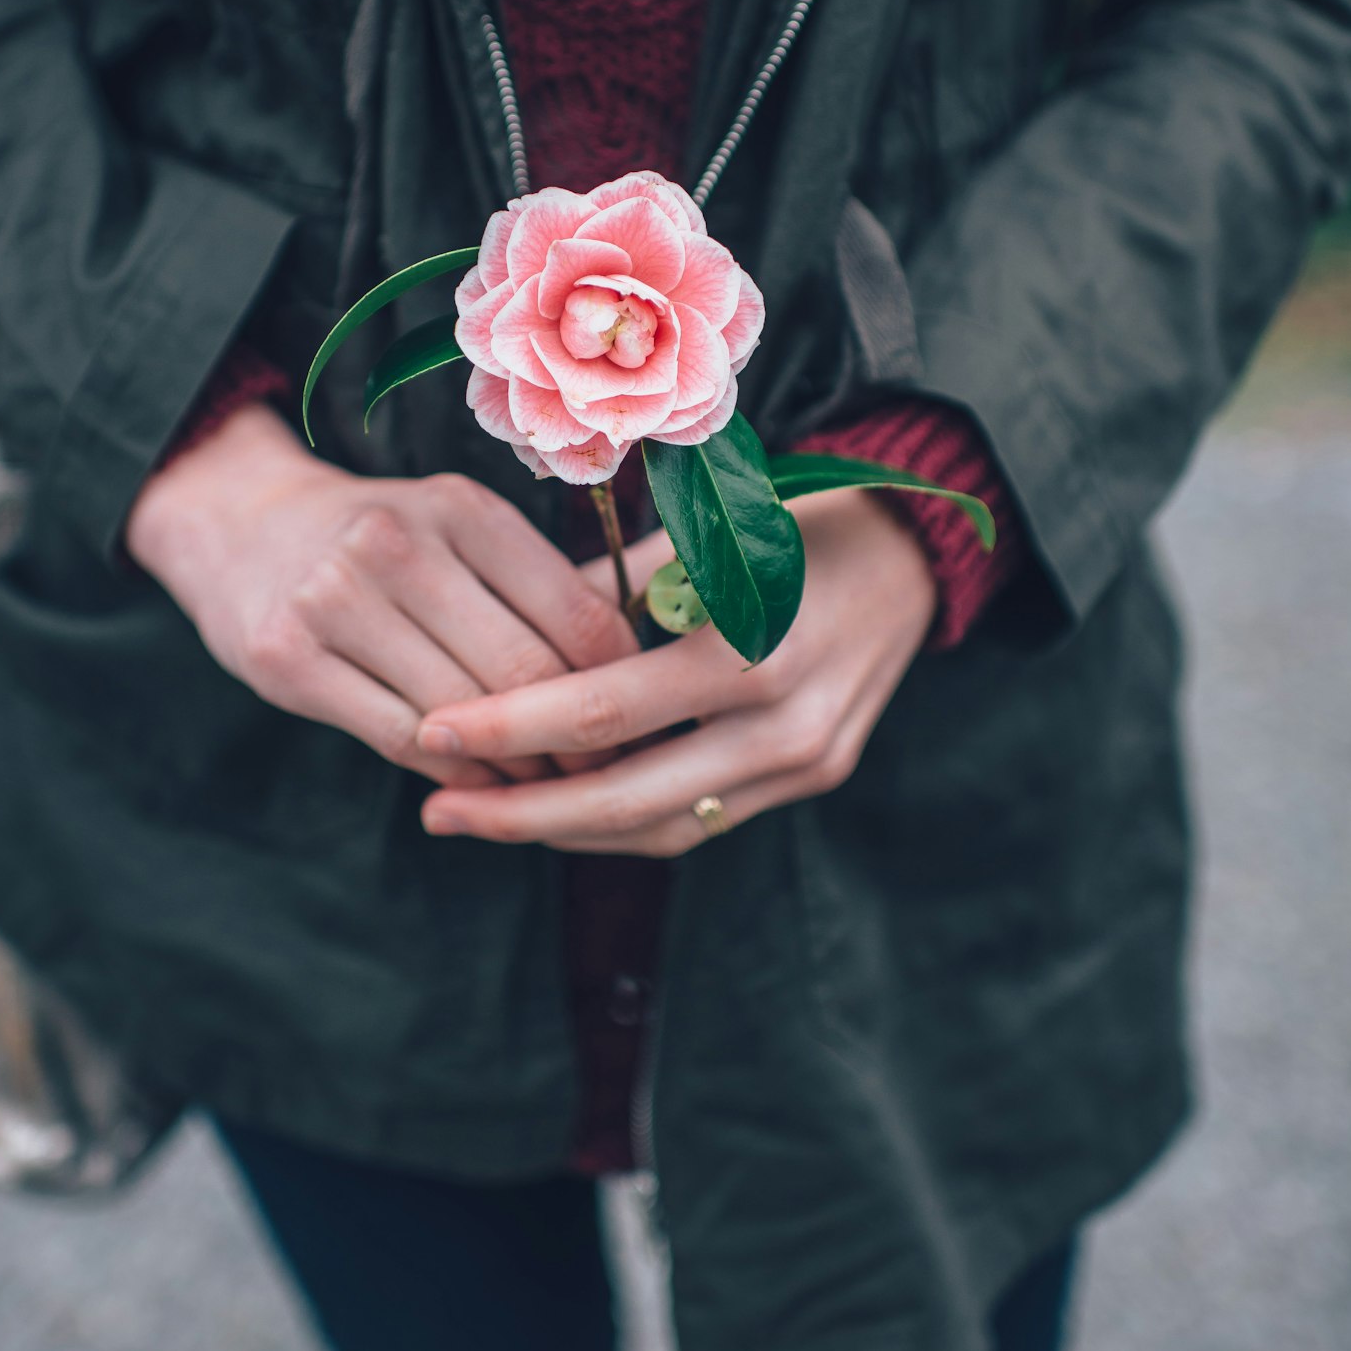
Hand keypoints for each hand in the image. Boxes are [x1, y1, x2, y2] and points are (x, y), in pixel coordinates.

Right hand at [125, 403, 639, 788]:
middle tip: (606, 773)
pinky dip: (453, 774)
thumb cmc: (382, 542)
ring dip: (518, 768)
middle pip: (524, 673)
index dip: (621, 685)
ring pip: (463, 715)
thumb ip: (536, 587)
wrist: (240, 524)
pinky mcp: (286, 656)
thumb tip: (645, 668)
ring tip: (550, 788)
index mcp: (462, 506)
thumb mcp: (458, 529)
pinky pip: (400, 738)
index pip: (577, 615)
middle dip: (577, 739)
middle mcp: (397, 542)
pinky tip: (478, 783)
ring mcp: (334, 598)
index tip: (642, 721)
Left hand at [413, 489, 937, 854]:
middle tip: (436, 811)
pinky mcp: (815, 777)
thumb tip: (504, 635)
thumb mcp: (705, 532)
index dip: (511, 726)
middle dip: (521, 812)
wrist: (917, 552)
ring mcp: (807, 761)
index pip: (606, 709)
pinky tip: (561, 809)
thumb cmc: (797, 519)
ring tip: (481, 817)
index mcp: (752, 647)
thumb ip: (611, 593)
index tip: (432, 727)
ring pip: (662, 827)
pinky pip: (700, 819)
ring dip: (565, 832)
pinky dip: (625, 820)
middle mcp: (785, 721)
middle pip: (626, 797)